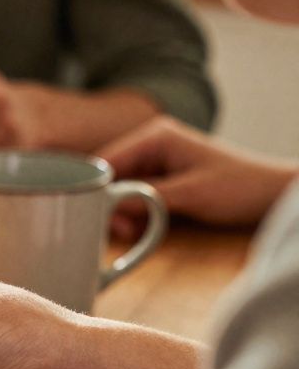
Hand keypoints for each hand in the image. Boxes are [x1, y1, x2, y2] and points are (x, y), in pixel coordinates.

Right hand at [99, 116, 297, 236]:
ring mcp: (157, 159)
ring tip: (131, 232)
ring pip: (121, 187)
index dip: (96, 189)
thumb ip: (145, 199)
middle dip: (109, 204)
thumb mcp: (189, 195)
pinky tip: (139, 227)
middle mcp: (152, 143)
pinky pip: (135, 193)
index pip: (107, 161)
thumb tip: (105, 208)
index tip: (95, 218)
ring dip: (121, 211)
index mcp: (156, 136)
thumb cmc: (240, 188)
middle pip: (110, 175)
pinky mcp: (163, 175)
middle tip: (119, 231)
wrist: (272, 194)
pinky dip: (134, 211)